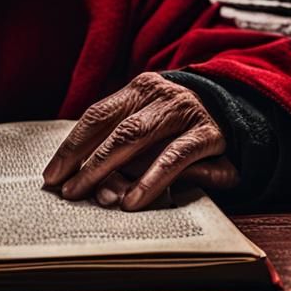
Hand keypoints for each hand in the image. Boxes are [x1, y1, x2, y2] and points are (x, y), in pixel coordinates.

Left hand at [42, 73, 238, 210]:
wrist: (239, 115)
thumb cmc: (178, 129)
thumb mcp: (149, 128)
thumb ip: (121, 147)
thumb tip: (81, 182)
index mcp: (138, 89)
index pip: (96, 116)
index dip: (72, 146)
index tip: (51, 175)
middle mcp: (160, 94)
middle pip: (113, 128)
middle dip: (85, 161)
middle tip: (66, 191)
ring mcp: (185, 111)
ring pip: (138, 137)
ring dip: (111, 169)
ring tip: (92, 196)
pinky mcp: (209, 134)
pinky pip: (175, 158)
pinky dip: (150, 180)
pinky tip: (132, 201)